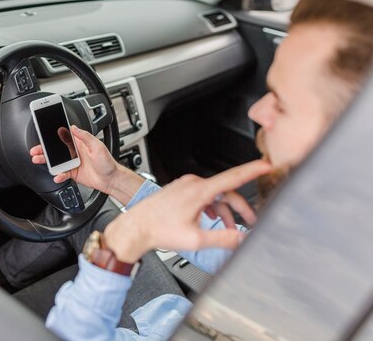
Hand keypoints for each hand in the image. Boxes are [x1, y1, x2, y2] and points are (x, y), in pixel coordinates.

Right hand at [30, 125, 143, 202]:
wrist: (111, 179)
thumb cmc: (107, 162)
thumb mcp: (97, 146)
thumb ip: (85, 136)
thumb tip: (74, 127)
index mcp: (79, 143)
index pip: (64, 137)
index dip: (53, 136)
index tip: (43, 135)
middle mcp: (75, 152)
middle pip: (56, 150)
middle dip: (44, 150)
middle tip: (35, 150)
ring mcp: (73, 163)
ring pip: (56, 161)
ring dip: (47, 161)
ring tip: (38, 160)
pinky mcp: (73, 173)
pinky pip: (62, 173)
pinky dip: (58, 175)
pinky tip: (57, 176)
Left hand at [103, 160, 272, 262]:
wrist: (136, 228)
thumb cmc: (158, 230)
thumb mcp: (196, 239)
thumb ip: (223, 239)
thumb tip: (242, 239)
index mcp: (199, 191)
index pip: (233, 177)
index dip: (253, 170)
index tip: (267, 164)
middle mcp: (192, 183)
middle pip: (226, 192)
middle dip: (240, 208)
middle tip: (252, 221)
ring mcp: (185, 186)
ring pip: (214, 195)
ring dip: (224, 210)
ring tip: (229, 229)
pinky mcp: (180, 191)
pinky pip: (203, 196)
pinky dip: (211, 208)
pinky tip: (212, 221)